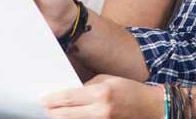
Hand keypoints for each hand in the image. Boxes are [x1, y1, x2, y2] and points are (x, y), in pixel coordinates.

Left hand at [41, 75, 163, 118]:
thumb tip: (72, 93)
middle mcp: (101, 111)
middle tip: (45, 109)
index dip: (53, 100)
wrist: (152, 108)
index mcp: (101, 93)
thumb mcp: (109, 80)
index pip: (69, 98)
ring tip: (55, 114)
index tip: (43, 100)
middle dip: (54, 112)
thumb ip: (88, 86)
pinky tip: (70, 118)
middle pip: (68, 115)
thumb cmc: (131, 91)